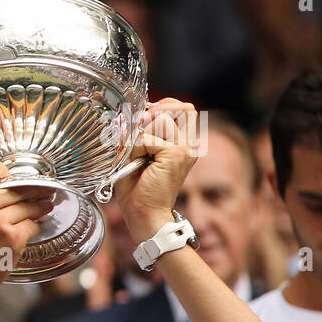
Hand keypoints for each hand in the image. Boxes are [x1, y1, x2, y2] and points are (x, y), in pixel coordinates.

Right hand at [0, 158, 54, 297]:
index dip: (2, 171)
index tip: (8, 180)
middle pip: (16, 186)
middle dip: (28, 190)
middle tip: (39, 192)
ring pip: (28, 204)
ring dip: (37, 206)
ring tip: (42, 206)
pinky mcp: (13, 239)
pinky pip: (32, 224)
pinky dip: (34, 226)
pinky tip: (30, 227)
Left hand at [113, 98, 202, 238]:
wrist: (144, 214)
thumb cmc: (137, 189)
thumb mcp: (135, 154)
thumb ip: (138, 133)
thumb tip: (133, 113)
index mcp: (183, 143)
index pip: (182, 108)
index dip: (162, 107)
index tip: (142, 120)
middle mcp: (189, 144)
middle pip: (182, 107)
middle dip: (157, 112)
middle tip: (139, 130)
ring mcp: (185, 149)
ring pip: (163, 118)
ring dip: (142, 132)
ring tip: (136, 152)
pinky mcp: (176, 155)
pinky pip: (147, 138)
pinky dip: (135, 147)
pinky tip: (136, 162)